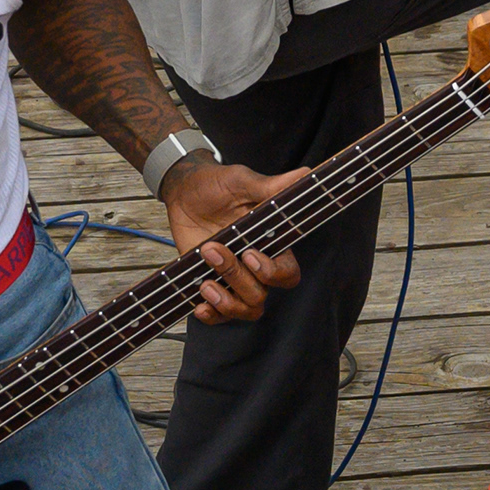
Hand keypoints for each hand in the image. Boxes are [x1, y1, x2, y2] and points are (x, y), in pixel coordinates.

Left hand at [161, 157, 305, 319]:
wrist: (183, 191)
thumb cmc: (217, 185)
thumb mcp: (242, 182)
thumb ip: (272, 186)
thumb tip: (305, 174)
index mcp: (271, 244)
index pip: (287, 273)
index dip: (273, 273)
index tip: (251, 255)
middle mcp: (254, 266)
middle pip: (261, 295)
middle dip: (236, 277)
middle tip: (212, 249)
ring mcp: (233, 279)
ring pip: (245, 309)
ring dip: (225, 301)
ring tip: (205, 282)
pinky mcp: (211, 285)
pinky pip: (219, 316)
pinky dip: (211, 316)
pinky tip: (200, 304)